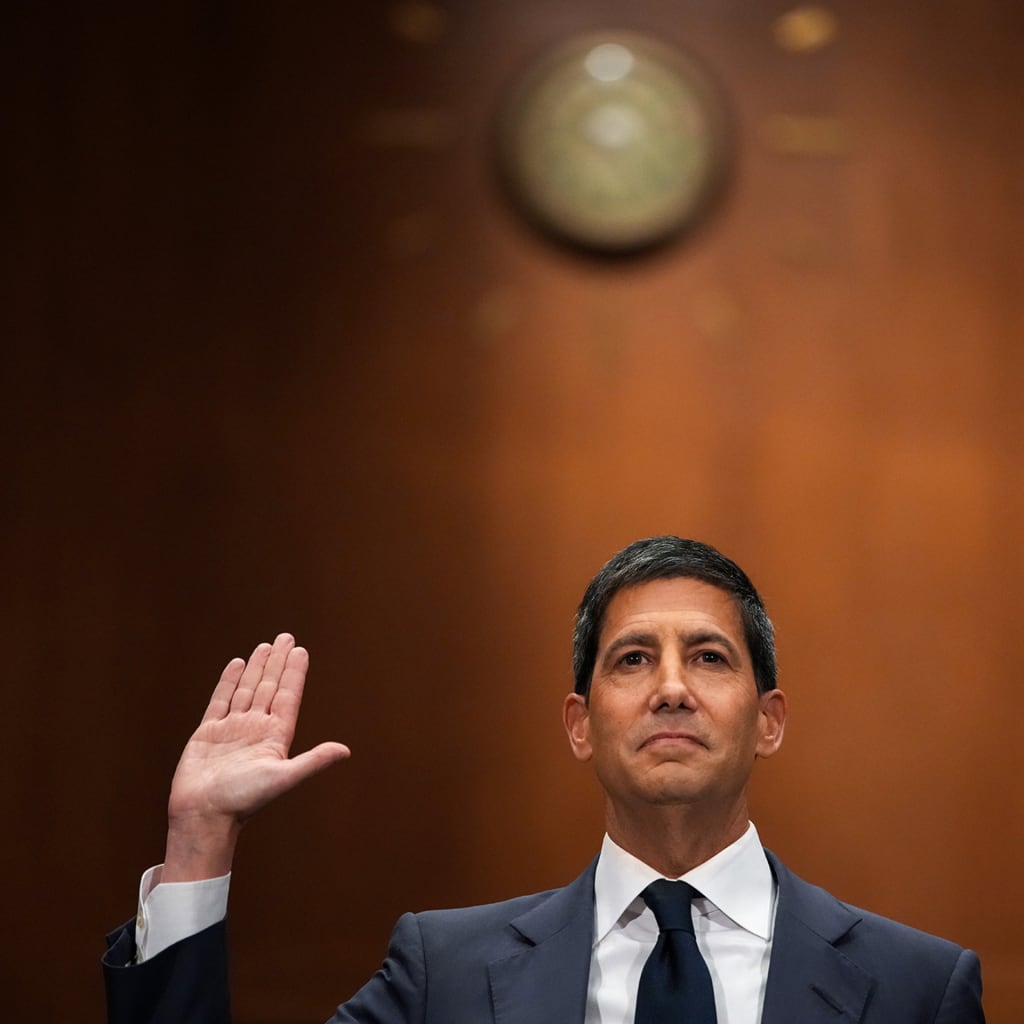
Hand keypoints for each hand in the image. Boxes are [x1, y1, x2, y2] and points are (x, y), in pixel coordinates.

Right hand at [162, 633, 349, 881]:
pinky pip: (220, 700)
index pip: (287, 696)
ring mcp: (232, 729)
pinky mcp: (208, 733)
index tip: (300, 650)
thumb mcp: (283, 778)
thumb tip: (345, 750)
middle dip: (278, 662)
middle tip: (286, 636)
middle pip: (269, 687)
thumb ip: (313, 761)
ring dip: (256, 667)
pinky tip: (237, 664)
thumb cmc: (243, 801)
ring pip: (247, 690)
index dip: (294, 673)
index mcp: (275, 737)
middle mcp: (255, 729)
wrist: (203, 817)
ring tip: (265, 646)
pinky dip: (228, 681)